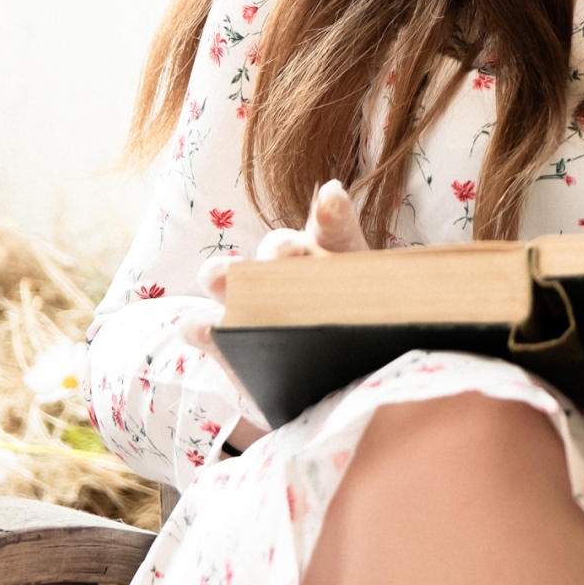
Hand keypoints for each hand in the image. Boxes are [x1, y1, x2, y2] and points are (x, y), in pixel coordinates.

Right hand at [179, 179, 369, 448]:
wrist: (332, 387)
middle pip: (281, 249)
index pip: (336, 228)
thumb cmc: (362, 337)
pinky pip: (206, 330)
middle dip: (281, 250)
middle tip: (282, 254)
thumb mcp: (381, 313)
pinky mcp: (225, 342)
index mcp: (336, 254)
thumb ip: (382, 298)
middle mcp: (288, 267)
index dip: (333, 212)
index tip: (332, 197)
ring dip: (226, 275)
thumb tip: (378, 276)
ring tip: (222, 277)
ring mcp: (250, 301)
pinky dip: (201, 329)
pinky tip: (201, 328)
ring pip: (231, 277)